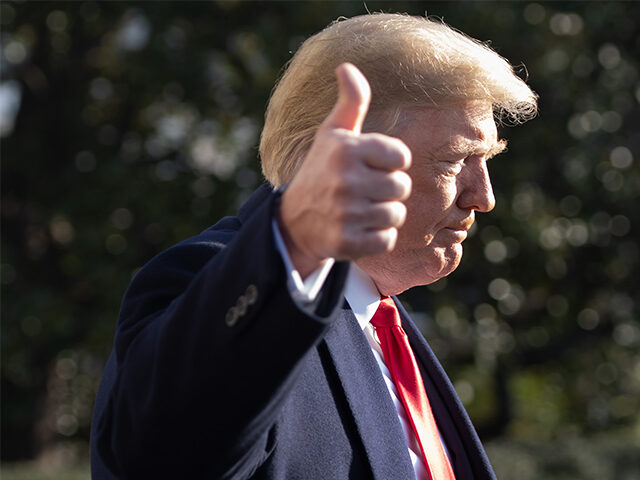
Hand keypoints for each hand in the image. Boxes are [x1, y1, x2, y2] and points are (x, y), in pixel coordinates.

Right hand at [278, 63, 411, 277]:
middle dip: (388, 191)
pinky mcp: (346, 242)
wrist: (294, 220)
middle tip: (365, 191)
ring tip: (361, 210)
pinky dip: (377, 238)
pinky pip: (386, 239)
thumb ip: (350, 102)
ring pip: (396, 215)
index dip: (390, 163)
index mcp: (346, 148)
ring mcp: (345, 212)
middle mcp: (345, 179)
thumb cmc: (321, 170)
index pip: (400, 157)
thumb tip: (347, 66)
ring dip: (383, 215)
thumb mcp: (332, 133)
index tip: (371, 166)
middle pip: (401, 187)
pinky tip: (358, 229)